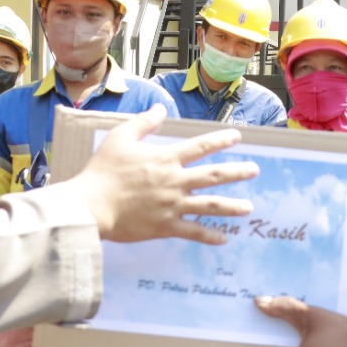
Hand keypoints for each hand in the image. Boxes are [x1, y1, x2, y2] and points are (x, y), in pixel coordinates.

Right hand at [72, 107, 258, 245]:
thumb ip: (143, 122)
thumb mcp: (120, 138)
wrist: (91, 206)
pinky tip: (224, 238)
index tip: (238, 137)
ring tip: (249, 208)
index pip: (200, 147)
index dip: (220, 140)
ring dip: (232, 206)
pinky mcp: (165, 227)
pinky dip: (210, 236)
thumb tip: (160, 108)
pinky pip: (193, 232)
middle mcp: (174, 181)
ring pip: (210, 205)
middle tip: (254, 170)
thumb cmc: (103, 171)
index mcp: (165, 159)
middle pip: (213, 175)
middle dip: (237, 172)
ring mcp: (173, 205)